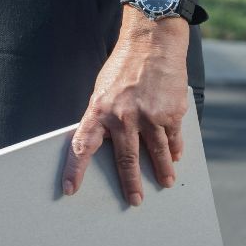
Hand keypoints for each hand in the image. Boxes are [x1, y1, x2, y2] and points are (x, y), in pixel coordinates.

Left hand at [61, 13, 191, 205]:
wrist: (151, 45)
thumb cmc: (123, 68)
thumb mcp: (103, 91)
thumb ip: (104, 117)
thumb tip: (107, 142)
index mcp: (98, 110)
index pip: (82, 146)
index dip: (75, 170)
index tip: (70, 189)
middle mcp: (122, 117)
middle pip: (125, 159)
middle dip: (130, 183)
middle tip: (135, 201)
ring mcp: (148, 116)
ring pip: (155, 153)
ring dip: (161, 171)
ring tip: (164, 183)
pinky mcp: (170, 113)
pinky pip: (172, 139)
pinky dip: (174, 150)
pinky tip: (175, 158)